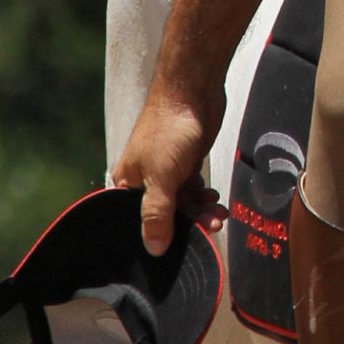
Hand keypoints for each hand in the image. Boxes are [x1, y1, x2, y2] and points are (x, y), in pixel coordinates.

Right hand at [111, 81, 227, 255]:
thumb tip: (154, 249)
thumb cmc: (168, 130)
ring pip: (181, 204)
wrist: (193, 91)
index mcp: (125, 184)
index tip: (176, 251)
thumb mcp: (160, 177)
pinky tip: (214, 200)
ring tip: (217, 215)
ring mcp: (165, 172)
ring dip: (199, 213)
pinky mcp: (184, 165)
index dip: (155, 238)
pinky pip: (192, 191)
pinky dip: (203, 199)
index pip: (135, 223)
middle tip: (209, 229)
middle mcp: (142, 181)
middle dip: (186, 225)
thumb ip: (157, 214)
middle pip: (163, 215)